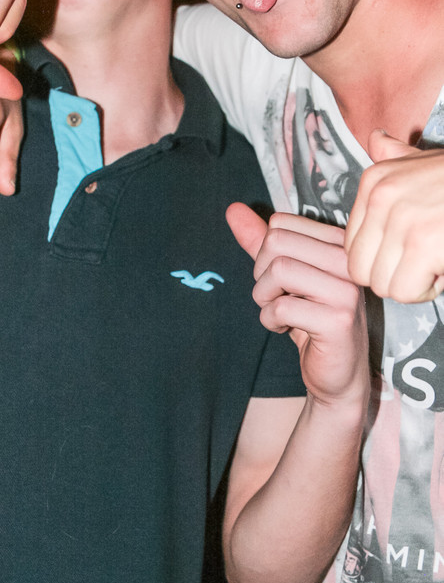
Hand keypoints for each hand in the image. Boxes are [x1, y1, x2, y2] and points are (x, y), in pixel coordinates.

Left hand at [227, 203, 368, 409]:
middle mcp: (348, 260)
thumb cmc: (311, 318)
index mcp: (339, 243)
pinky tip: (288, 329)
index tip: (281, 277)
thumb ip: (260, 241)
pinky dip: (270, 320)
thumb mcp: (283, 276)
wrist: (337, 372)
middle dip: (261, 274)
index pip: (280, 223)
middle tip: (276, 296)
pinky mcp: (339, 320)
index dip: (266, 252)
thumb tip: (233, 209)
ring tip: (281, 312)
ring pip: (279, 270)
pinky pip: (281, 306)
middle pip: (277, 242)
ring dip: (264, 297)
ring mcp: (347, 289)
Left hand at [345, 130, 443, 302]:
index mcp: (375, 181)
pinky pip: (405, 291)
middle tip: (421, 263)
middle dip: (391, 275)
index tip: (409, 249)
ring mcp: (400, 221)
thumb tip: (376, 139)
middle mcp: (380, 198)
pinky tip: (442, 269)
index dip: (380, 257)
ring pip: (382, 285)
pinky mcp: (422, 245)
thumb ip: (395, 155)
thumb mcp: (422, 159)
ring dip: (412, 284)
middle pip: (360, 269)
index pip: (352, 245)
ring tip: (435, 261)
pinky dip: (427, 290)